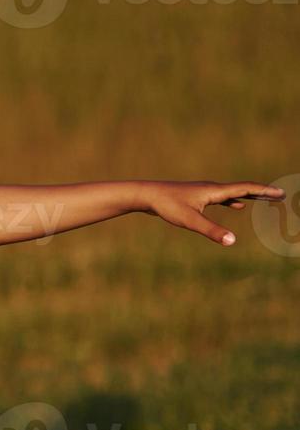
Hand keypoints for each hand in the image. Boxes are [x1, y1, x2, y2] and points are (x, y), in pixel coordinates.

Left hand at [141, 180, 285, 245]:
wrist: (147, 195)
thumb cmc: (167, 206)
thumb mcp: (190, 221)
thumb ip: (212, 231)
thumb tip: (233, 241)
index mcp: (214, 191)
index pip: (245, 189)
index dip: (264, 191)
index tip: (281, 193)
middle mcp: (212, 188)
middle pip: (242, 189)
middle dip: (262, 192)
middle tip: (280, 195)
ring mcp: (204, 192)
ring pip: (233, 193)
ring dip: (250, 196)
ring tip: (264, 198)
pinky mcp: (197, 197)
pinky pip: (222, 198)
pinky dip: (233, 201)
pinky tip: (237, 206)